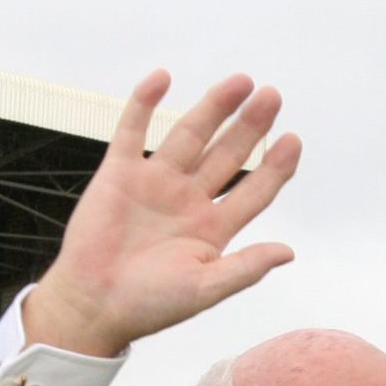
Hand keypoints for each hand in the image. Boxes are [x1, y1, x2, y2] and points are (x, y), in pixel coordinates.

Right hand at [24, 70, 302, 356]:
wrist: (92, 307)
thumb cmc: (148, 306)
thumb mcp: (204, 290)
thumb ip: (245, 268)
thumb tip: (288, 252)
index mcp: (212, 227)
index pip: (254, 190)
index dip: (275, 166)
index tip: (293, 141)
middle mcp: (188, 200)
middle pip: (227, 155)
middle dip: (249, 126)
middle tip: (272, 96)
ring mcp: (154, 183)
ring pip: (190, 136)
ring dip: (213, 108)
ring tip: (239, 82)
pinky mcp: (118, 174)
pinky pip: (132, 130)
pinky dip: (144, 103)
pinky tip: (162, 78)